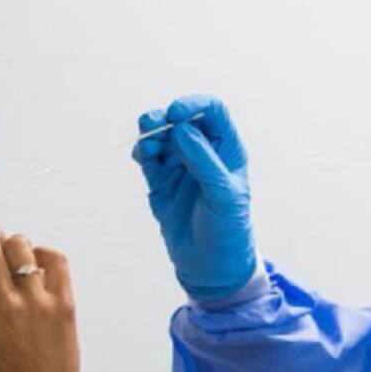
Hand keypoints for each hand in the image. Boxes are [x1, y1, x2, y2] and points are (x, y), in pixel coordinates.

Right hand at [132, 95, 255, 299]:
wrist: (211, 266)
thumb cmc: (228, 229)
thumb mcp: (223, 195)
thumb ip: (203, 161)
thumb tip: (181, 128)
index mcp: (226, 149)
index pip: (212, 112)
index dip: (194, 105)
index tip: (176, 114)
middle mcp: (203, 152)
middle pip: (181, 120)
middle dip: (165, 118)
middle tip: (154, 126)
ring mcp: (180, 165)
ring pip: (161, 136)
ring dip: (151, 134)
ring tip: (148, 148)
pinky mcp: (160, 181)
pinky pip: (148, 158)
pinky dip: (142, 152)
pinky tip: (143, 157)